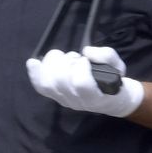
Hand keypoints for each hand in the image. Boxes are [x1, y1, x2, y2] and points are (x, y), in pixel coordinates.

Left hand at [25, 46, 143, 117]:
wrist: (110, 99)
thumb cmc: (114, 81)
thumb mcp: (118, 67)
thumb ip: (107, 56)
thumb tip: (87, 51)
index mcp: (96, 96)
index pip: (82, 84)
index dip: (81, 68)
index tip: (85, 59)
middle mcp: (76, 101)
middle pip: (61, 81)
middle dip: (65, 62)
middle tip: (75, 57)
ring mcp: (63, 100)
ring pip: (47, 83)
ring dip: (52, 64)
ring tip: (63, 58)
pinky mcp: (54, 96)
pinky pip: (40, 86)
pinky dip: (34, 73)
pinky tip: (33, 62)